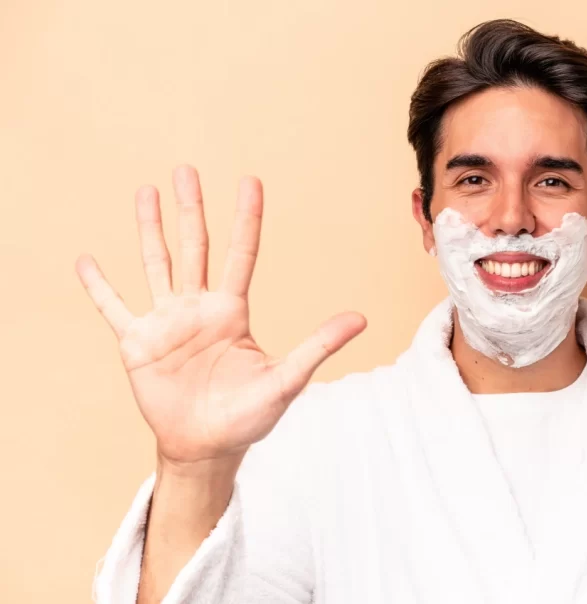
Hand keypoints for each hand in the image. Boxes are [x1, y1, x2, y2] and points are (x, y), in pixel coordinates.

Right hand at [76, 165, 365, 467]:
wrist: (206, 447)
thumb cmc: (248, 416)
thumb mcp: (287, 379)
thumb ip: (318, 345)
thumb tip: (362, 318)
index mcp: (232, 312)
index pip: (242, 254)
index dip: (246, 218)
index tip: (250, 181)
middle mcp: (198, 308)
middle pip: (195, 247)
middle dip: (191, 209)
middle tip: (186, 169)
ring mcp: (166, 322)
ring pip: (156, 264)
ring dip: (149, 229)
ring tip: (145, 192)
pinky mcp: (137, 343)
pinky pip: (115, 308)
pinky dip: (100, 287)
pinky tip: (86, 260)